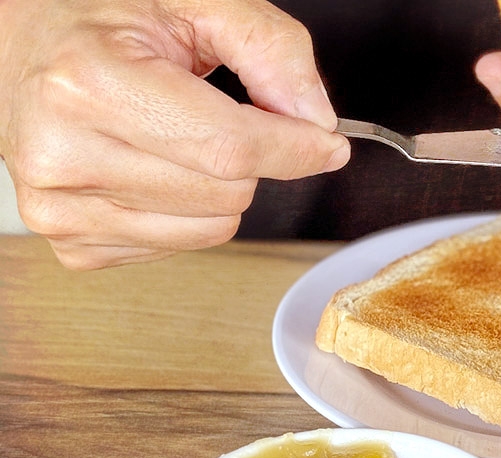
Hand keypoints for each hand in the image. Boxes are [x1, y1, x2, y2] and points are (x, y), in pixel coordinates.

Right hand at [0, 0, 349, 268]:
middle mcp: (63, 153)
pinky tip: (151, 165)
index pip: (230, 148)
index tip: (327, 143)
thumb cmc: (101, 18)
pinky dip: (187, 210)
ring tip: (173, 133)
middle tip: (214, 111)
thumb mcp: (193, 2)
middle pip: (228, 194)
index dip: (297, 149)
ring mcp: (60, 208)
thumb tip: (316, 118)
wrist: (26, 42)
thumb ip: (269, 48)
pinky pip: (179, 245)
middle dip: (249, 157)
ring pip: (212, 229)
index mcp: (89, 84)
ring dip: (219, 186)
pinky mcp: (71, 243)